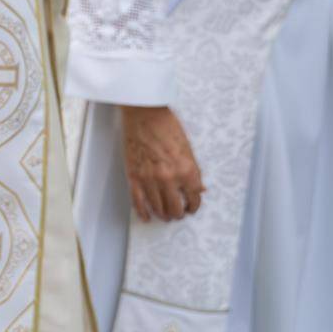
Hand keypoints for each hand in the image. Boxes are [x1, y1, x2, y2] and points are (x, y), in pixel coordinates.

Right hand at [120, 105, 204, 221]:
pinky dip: (142, 212)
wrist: (144, 114)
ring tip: (164, 215)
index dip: (194, 206)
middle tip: (178, 213)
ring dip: (163, 214)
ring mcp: (150, 178)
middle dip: (178, 213)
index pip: (194, 198)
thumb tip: (198, 188)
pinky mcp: (134, 176)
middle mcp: (169, 178)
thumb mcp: (187, 149)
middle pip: (175, 208)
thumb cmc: (166, 126)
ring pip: (158, 208)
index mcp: (187, 170)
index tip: (191, 207)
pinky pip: (138, 201)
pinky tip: (146, 217)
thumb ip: (193, 171)